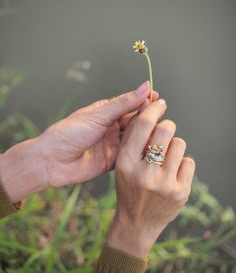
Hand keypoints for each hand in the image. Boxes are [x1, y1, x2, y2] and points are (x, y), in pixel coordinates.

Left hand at [0, 81, 157, 202]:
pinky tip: (153, 150)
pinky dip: (141, 153)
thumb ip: (124, 104)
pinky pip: (131, 155)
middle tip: (163, 116)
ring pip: (136, 138)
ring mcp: (113, 144)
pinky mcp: (114, 161)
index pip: (130, 104)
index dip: (144, 101)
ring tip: (162, 132)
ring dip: (147, 135)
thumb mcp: (98, 116)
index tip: (158, 98)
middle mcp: (111, 127)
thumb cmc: (69, 133)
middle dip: (148, 118)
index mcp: (105, 113)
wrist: (52, 161)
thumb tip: (145, 87)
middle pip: (135, 121)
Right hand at [107, 99, 195, 257]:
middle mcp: (144, 173)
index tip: (159, 103)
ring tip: (166, 158)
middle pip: (165, 130)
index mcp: (126, 163)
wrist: (136, 223)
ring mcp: (164, 184)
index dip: (153, 109)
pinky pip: (189, 161)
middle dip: (167, 126)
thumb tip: (148, 110)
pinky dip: (182, 163)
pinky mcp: (180, 193)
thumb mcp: (122, 164)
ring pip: (179, 143)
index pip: (142, 125)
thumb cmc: (129, 188)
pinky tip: (172, 173)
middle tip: (165, 132)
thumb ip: (133, 139)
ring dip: (174, 145)